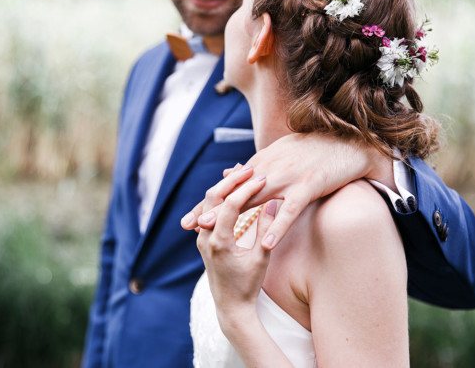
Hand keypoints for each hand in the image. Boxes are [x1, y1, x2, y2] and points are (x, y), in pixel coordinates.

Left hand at [182, 132, 393, 248]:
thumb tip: (231, 172)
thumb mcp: (279, 154)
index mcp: (263, 163)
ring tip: (213, 230)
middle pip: (234, 192)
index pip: (230, 186)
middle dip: (210, 208)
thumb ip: (255, 166)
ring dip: (232, 214)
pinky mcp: (308, 186)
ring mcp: (288, 178)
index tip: (192, 217)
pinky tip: (268, 243)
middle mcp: (270, 169)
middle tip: (190, 225)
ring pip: (255, 198)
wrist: (346, 142)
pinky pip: (291, 209)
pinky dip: (278, 225)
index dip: (210, 202)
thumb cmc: (313, 150)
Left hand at [196, 172, 276, 316]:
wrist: (230, 306)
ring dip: (225, 187)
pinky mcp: (204, 239)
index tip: (262, 178)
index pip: (230, 204)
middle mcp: (205, 237)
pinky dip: (222, 198)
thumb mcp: (261, 258)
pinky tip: (235, 190)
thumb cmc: (248, 285)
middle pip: (213, 197)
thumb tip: (272, 203)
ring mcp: (201, 237)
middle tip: (249, 168)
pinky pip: (210, 211)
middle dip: (231, 181)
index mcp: (219, 242)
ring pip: (209, 202)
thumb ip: (265, 230)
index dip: (247, 189)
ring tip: (243, 175)